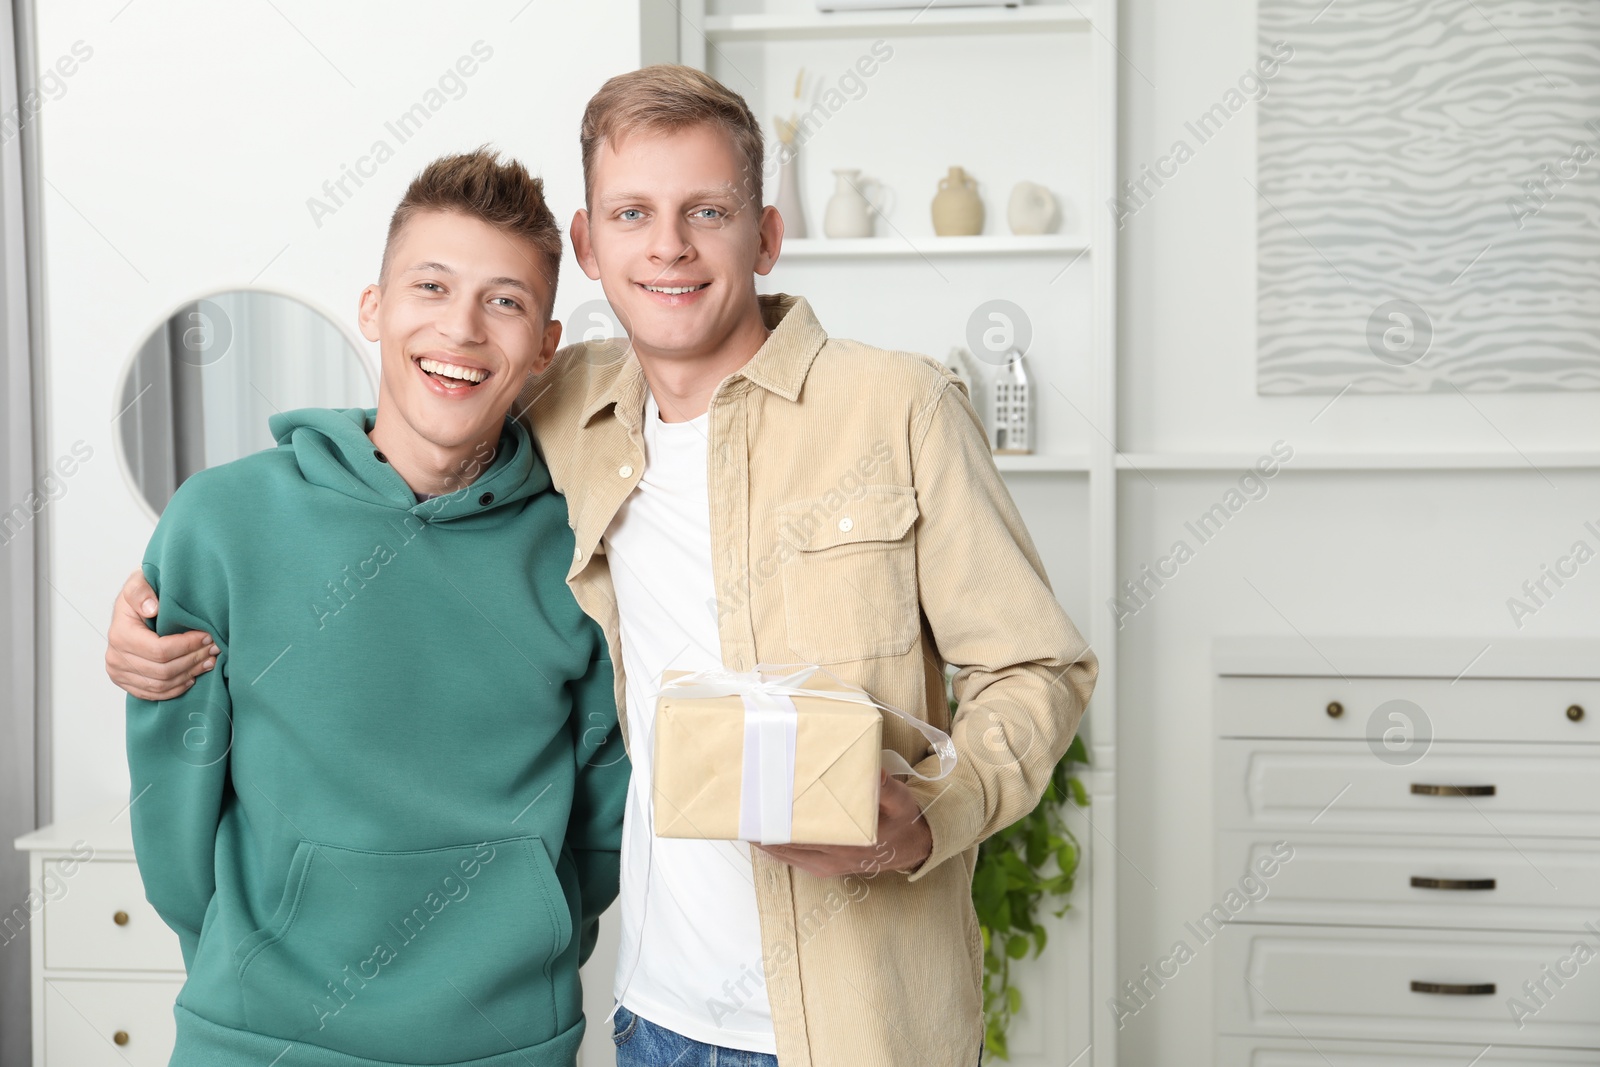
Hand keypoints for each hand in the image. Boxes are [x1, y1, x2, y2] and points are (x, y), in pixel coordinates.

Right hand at [106, 569, 216, 700]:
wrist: (130, 610)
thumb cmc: (141, 595)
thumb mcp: (139, 582)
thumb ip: (142, 591)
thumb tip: (152, 608)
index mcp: (120, 634)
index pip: (160, 650)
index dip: (188, 646)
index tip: (208, 636)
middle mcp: (115, 657)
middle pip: (163, 670)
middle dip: (193, 660)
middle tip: (214, 648)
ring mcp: (119, 673)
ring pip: (161, 684)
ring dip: (189, 674)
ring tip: (209, 661)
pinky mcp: (126, 683)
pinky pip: (154, 694)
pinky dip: (176, 688)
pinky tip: (192, 676)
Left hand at [756, 771, 931, 878]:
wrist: (913, 848)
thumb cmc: (902, 821)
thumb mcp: (900, 802)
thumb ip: (886, 788)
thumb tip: (873, 771)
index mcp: (846, 845)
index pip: (800, 835)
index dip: (775, 824)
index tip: (756, 807)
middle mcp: (830, 859)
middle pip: (784, 846)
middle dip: (761, 829)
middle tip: (741, 807)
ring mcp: (824, 865)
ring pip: (783, 854)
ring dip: (763, 839)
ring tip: (743, 818)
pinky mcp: (823, 866)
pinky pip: (791, 858)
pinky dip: (773, 846)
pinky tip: (760, 832)